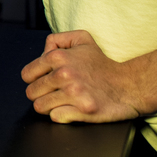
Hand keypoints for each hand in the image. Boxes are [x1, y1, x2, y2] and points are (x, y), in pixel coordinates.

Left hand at [21, 30, 144, 122]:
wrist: (129, 85)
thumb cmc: (104, 65)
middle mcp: (64, 74)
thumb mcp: (82, 40)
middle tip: (54, 93)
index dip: (35, 79)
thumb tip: (42, 52)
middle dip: (41, 94)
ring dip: (49, 106)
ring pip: (40, 106)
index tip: (45, 82)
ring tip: (62, 102)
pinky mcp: (82, 110)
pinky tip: (71, 109)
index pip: (27, 75)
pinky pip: (55, 117)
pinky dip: (61, 115)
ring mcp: (73, 93)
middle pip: (31, 93)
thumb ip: (58, 40)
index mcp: (59, 57)